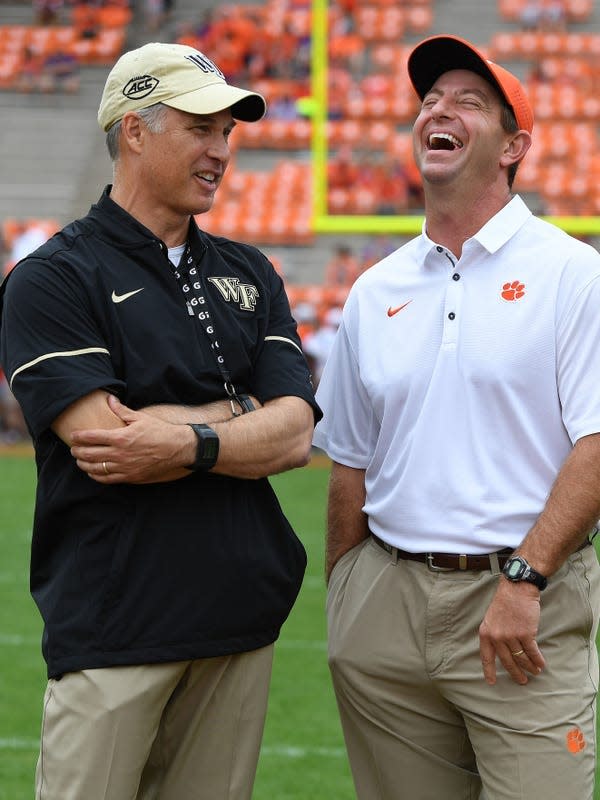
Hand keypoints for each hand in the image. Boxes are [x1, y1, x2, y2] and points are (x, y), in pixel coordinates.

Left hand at [70, 395, 193, 483]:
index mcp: (121, 437)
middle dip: (77, 452)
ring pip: (96, 469)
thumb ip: (121, 410)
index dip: (79, 437)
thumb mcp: (140, 418)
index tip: (72, 436)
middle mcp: (120, 454)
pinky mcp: (130, 477)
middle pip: (89, 455)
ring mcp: (124, 467)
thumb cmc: (159, 431)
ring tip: (80, 461)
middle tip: (73, 449)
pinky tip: (93, 472)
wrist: (177, 448)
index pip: (91, 437)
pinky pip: (107, 479)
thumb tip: (109, 399)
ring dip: (84, 465)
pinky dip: (96, 476)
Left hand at [479, 578, 545, 684]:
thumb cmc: (505, 602)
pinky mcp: (525, 634)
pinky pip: (532, 652)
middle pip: (507, 661)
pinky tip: (541, 664)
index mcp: (486, 633)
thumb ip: (494, 634)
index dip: (489, 671)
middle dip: (516, 673)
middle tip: (522, 681)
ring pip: (521, 658)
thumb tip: (500, 651)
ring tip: (535, 671)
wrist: (517, 589)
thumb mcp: (491, 619)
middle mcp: (497, 637)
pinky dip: (538, 660)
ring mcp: (511, 636)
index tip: (492, 683)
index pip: (486, 657)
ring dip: (529, 667)